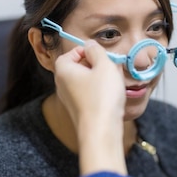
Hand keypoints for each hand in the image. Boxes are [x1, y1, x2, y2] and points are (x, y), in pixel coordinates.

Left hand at [54, 41, 126, 175]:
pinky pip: (90, 95)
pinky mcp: (80, 111)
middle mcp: (62, 84)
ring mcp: (70, 99)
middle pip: (80, 66)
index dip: (89, 51)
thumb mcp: (104, 65)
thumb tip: (90, 45)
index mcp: (63, 70)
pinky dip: (101, 93)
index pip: (73, 52)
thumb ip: (97, 50)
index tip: (103, 56)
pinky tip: (112, 98)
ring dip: (102, 80)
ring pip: (87, 81)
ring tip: (114, 85)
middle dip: (97, 65)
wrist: (101, 131)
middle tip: (111, 69)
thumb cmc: (102, 97)